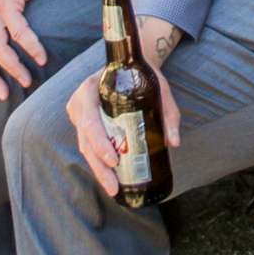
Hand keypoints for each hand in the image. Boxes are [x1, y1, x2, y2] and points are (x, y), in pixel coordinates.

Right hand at [66, 17, 182, 196]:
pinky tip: (111, 179)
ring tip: (114, 189)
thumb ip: (168, 111)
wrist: (129, 64)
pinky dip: (99, 163)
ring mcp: (79, 115)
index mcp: (90, 89)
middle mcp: (80, 103)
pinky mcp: (83, 125)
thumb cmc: (143, 74)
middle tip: (114, 186)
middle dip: (99, 167)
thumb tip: (174, 142)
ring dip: (99, 170)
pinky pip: (89, 146)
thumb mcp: (158, 86)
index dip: (100, 143)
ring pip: (85, 148)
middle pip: (85, 140)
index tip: (114, 160)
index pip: (90, 120)